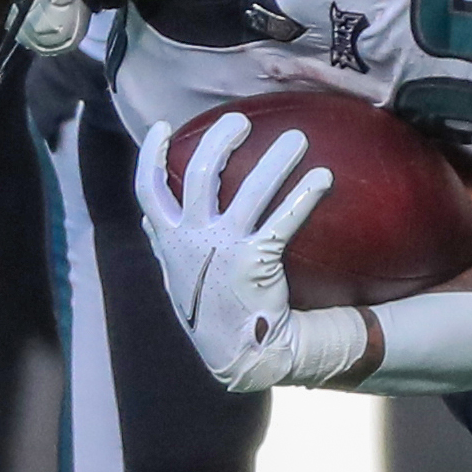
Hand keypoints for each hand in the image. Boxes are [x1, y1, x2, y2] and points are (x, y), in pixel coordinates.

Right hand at [132, 112, 365, 392]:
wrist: (238, 351)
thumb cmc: (208, 309)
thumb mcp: (174, 276)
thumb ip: (163, 244)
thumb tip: (147, 217)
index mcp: (170, 240)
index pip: (148, 189)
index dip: (150, 155)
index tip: (162, 125)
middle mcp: (193, 239)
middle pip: (201, 173)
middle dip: (221, 139)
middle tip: (241, 120)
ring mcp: (224, 248)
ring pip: (249, 189)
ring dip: (276, 159)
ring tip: (298, 138)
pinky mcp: (257, 260)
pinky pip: (284, 218)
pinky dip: (305, 194)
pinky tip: (324, 178)